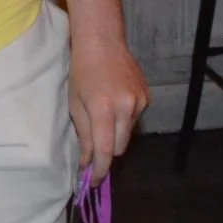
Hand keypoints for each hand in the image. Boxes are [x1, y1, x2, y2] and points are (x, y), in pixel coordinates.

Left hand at [68, 33, 148, 183]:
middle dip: (106, 154)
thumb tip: (88, 162)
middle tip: (93, 153)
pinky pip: (135, 121)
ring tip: (103, 117)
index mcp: (104, 108)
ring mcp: (140, 102)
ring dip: (115, 136)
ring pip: (128, 135)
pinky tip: (114, 104)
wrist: (103, 41)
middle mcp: (126, 107)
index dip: (100, 170)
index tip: (93, 181)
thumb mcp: (75, 103)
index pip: (106, 151)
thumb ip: (84, 135)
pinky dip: (124, 121)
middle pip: (120, 148)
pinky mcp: (147, 97)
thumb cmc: (82, 70)